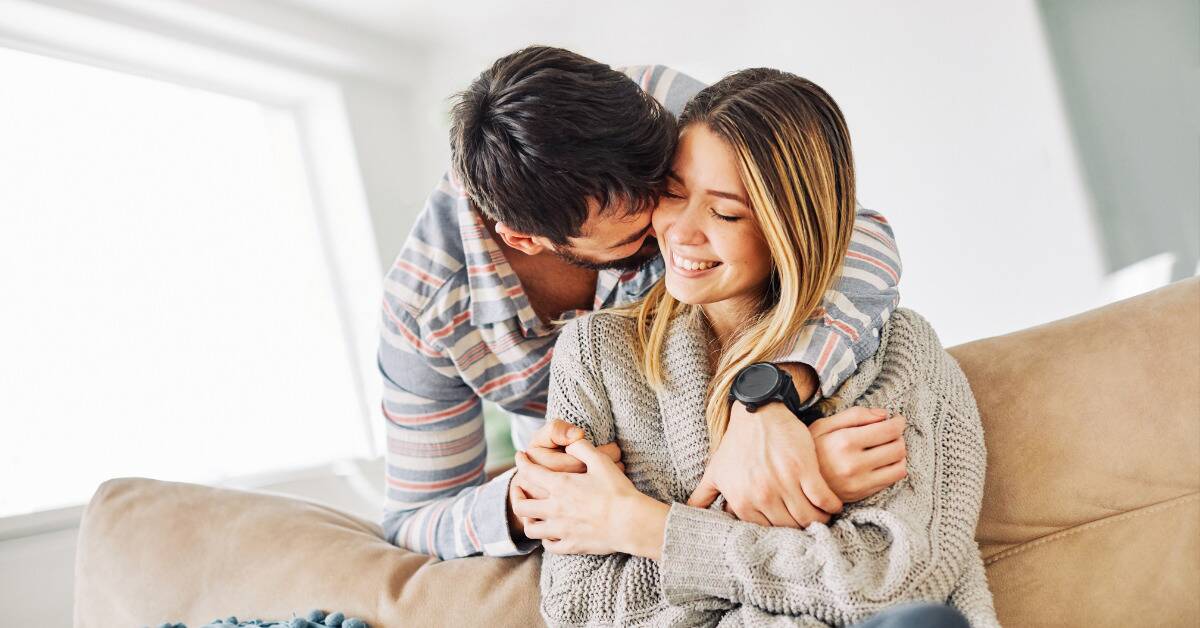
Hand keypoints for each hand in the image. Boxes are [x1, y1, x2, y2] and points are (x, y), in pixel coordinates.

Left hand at [507, 419, 622, 538]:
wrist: (631, 523)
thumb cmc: (618, 491)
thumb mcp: (600, 461)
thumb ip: (581, 448)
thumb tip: (570, 442)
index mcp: (561, 486)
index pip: (530, 472)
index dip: (521, 462)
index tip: (520, 457)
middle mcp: (555, 509)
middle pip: (521, 506)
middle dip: (515, 495)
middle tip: (518, 488)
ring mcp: (561, 530)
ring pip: (531, 529)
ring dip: (528, 520)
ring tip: (531, 514)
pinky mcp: (572, 546)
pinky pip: (549, 546)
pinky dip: (546, 539)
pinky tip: (550, 533)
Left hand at [687, 401, 841, 528]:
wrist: (757, 412)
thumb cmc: (735, 443)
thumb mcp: (715, 471)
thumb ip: (703, 497)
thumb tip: (688, 515)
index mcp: (741, 500)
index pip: (767, 532)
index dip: (780, 533)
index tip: (788, 528)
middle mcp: (762, 495)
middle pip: (790, 529)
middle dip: (801, 530)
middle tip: (809, 525)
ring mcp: (784, 483)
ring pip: (809, 518)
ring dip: (819, 521)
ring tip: (822, 517)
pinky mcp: (804, 469)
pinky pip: (824, 499)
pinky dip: (831, 506)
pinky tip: (832, 504)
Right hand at [809, 407, 907, 502]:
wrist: (796, 481)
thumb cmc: (811, 449)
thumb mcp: (824, 425)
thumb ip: (854, 415)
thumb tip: (884, 415)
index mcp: (844, 441)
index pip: (889, 430)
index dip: (898, 423)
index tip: (897, 420)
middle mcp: (854, 464)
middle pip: (898, 448)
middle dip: (899, 438)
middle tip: (891, 434)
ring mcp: (859, 482)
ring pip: (900, 466)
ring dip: (899, 455)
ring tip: (887, 448)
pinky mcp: (861, 495)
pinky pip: (891, 480)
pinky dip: (893, 469)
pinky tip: (882, 463)